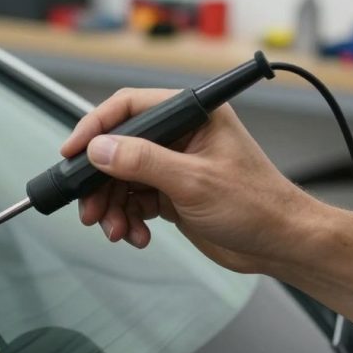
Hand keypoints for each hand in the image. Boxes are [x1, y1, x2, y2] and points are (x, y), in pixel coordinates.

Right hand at [61, 88, 319, 274]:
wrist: (280, 244)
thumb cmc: (258, 205)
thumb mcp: (194, 182)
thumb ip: (143, 162)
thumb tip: (100, 149)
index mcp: (192, 115)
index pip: (129, 107)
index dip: (95, 127)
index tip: (72, 150)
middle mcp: (180, 135)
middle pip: (118, 148)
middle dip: (100, 182)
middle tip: (89, 207)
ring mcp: (174, 164)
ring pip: (121, 179)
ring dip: (112, 206)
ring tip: (117, 230)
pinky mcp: (171, 191)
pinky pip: (133, 200)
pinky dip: (128, 218)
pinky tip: (136, 234)